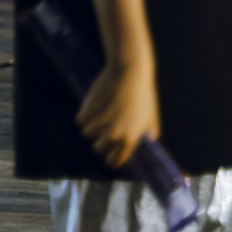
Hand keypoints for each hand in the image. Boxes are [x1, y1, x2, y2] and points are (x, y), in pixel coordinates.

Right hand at [76, 52, 160, 169]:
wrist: (129, 71)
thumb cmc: (142, 93)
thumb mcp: (151, 115)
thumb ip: (150, 133)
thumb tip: (151, 143)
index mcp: (130, 138)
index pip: (114, 161)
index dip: (111, 157)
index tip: (110, 152)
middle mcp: (114, 134)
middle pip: (98, 148)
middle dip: (101, 139)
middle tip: (107, 124)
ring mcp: (100, 124)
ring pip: (87, 133)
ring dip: (92, 124)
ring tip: (104, 109)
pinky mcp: (88, 112)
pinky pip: (80, 120)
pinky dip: (85, 113)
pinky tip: (96, 103)